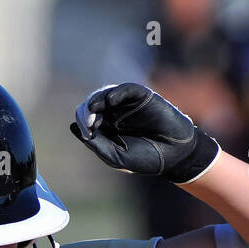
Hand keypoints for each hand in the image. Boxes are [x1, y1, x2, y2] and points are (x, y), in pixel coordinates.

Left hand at [71, 82, 220, 183]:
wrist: (175, 155)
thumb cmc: (146, 158)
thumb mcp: (116, 156)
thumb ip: (96, 143)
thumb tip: (73, 127)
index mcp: (105, 128)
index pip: (86, 118)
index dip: (83, 121)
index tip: (88, 132)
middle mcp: (114, 114)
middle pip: (93, 104)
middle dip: (87, 111)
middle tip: (89, 121)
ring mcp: (128, 104)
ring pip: (106, 94)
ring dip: (97, 100)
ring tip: (94, 109)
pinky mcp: (143, 97)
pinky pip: (127, 89)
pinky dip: (117, 92)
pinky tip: (110, 100)